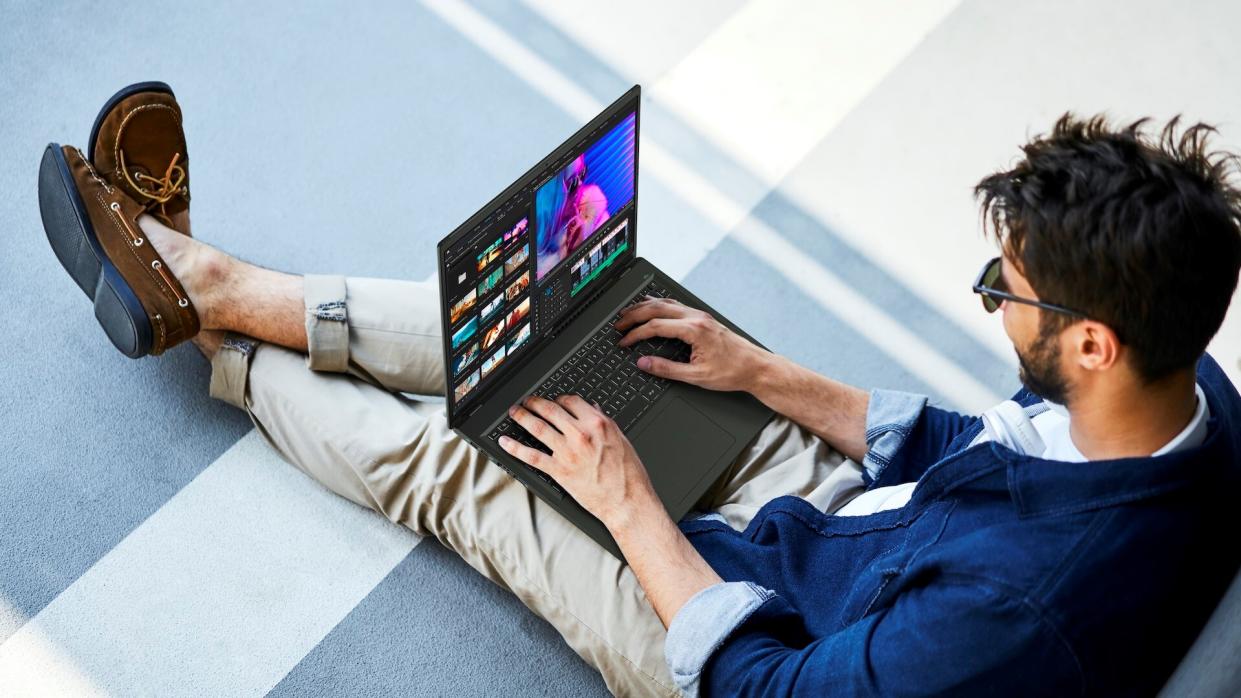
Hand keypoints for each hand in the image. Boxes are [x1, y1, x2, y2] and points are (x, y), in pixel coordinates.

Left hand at [499, 395, 658, 529]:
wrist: (627, 500)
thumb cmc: (628, 473)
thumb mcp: (621, 439)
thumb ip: (604, 422)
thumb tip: (592, 409)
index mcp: (598, 423)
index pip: (571, 401)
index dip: (558, 398)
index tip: (553, 400)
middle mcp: (580, 434)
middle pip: (550, 410)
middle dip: (535, 403)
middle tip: (527, 401)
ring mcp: (567, 452)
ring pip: (537, 427)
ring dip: (522, 417)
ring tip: (515, 413)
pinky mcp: (558, 471)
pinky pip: (531, 456)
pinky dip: (515, 448)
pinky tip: (505, 442)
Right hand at [615, 296, 767, 391]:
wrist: (755, 367)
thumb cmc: (732, 372)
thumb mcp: (696, 377)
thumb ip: (667, 369)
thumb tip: (644, 363)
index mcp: (694, 330)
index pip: (655, 326)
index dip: (635, 334)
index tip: (623, 342)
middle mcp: (696, 318)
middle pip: (656, 308)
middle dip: (633, 314)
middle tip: (618, 323)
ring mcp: (700, 316)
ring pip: (666, 303)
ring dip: (645, 307)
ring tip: (628, 313)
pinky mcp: (703, 319)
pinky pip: (676, 305)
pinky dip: (659, 305)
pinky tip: (653, 309)